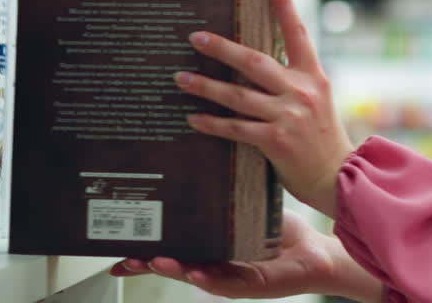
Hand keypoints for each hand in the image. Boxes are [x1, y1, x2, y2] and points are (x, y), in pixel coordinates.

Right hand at [110, 209, 383, 301]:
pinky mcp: (252, 284)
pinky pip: (227, 282)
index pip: (172, 243)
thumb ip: (225, 187)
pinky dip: (210, 279)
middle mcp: (215, 263)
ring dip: (172, 269)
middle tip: (120, 254)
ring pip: (194, 275)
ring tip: (153, 260)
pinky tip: (196, 273)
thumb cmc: (280, 230)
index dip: (145, 242)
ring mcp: (231, 276)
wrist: (316, 252)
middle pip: (174, 261)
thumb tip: (208, 146)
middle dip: (146, 259)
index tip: (116, 239)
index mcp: (210, 245)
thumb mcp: (247, 203)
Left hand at [175, 0, 354, 216]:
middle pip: (254, 61)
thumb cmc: (323, 137)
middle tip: (195, 38)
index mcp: (314, 76)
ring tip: (181, 79)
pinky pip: (236, 128)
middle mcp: (302, 91)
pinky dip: (212, 123)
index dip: (284, 4)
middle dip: (222, 48)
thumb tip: (256, 63)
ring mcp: (289, 116)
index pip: (297, 32)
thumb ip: (294, 80)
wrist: (338, 175)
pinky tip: (193, 118)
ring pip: (238, 95)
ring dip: (206, 87)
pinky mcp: (276, 140)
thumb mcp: (318, 99)